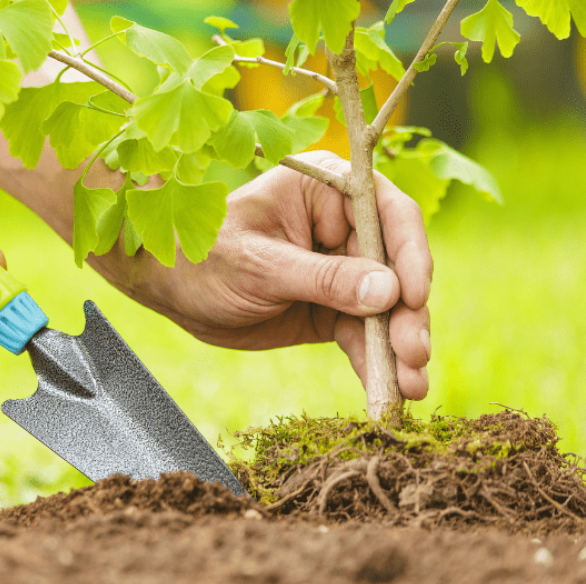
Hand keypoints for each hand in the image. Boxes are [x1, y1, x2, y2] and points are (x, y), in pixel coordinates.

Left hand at [142, 152, 432, 398]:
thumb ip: (323, 279)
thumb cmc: (204, 258)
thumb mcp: (259, 266)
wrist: (171, 290)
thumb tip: (390, 292)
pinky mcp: (333, 309)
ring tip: (410, 386)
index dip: (410, 255)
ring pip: (387, 309)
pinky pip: (363, 336)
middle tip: (413, 356)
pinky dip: (376, 363)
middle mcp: (344, 226)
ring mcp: (342, 270)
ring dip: (400, 347)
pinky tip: (390, 392)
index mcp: (326, 190)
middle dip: (408, 315)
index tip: (415, 297)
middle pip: (397, 268)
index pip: (388, 214)